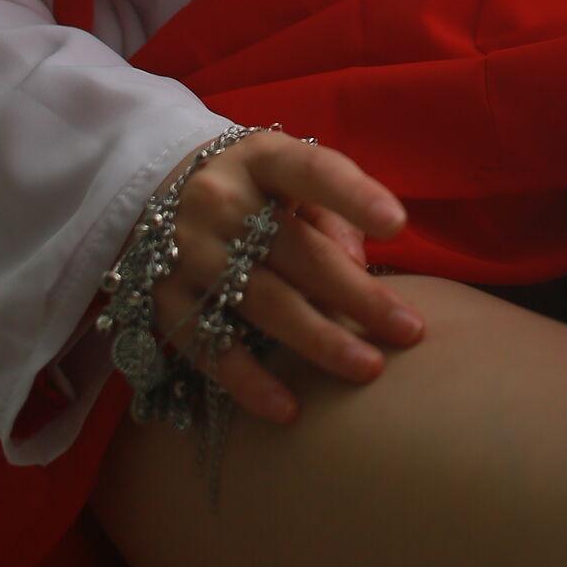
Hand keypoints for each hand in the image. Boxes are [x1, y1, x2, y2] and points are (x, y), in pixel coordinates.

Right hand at [106, 135, 424, 424]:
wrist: (157, 192)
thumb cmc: (254, 187)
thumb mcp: (291, 175)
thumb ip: (331, 211)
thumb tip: (357, 263)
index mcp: (261, 159)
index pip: (312, 171)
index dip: (354, 196)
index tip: (398, 225)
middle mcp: (219, 201)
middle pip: (297, 252)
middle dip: (357, 295)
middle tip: (409, 330)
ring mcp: (187, 252)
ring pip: (262, 302)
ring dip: (319, 341)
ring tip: (368, 367)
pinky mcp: (164, 300)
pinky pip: (209, 348)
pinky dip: (249, 382)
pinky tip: (288, 407)